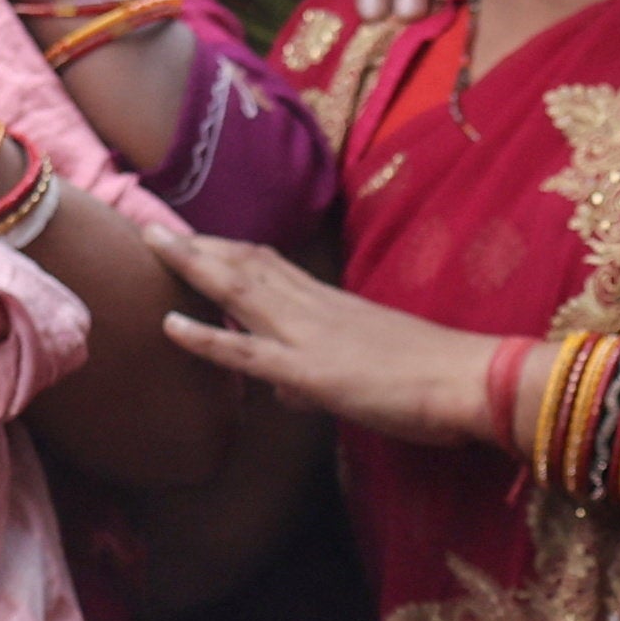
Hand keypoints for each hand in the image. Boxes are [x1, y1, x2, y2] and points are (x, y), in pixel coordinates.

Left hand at [139, 216, 486, 444]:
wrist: (469, 379)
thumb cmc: (437, 377)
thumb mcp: (374, 366)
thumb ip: (324, 373)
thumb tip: (286, 392)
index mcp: (334, 303)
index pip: (272, 265)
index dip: (230, 249)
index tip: (198, 237)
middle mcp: (315, 307)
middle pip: (246, 263)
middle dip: (198, 245)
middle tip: (154, 228)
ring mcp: (308, 335)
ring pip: (238, 290)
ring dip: (191, 265)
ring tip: (149, 244)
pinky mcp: (308, 371)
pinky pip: (245, 353)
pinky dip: (204, 339)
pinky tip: (168, 326)